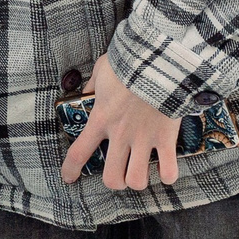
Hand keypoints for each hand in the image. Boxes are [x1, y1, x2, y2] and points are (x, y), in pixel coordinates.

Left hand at [60, 55, 181, 191]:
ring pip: (137, 180)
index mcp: (101, 119)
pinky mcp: (167, 137)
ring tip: (141, 170)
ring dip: (138, 179)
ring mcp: (144, 138)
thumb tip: (86, 93)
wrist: (159, 58)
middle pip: (111, 178)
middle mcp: (120, 134)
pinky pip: (169, 170)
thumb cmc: (129, 62)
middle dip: (115, 181)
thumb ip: (93, 85)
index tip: (69, 177)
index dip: (70, 169)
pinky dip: (167, 174)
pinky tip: (165, 169)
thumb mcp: (102, 70)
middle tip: (119, 173)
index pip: (79, 152)